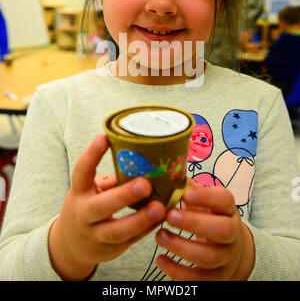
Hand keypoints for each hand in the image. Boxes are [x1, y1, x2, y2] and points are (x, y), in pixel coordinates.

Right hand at [48, 134, 165, 279]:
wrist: (71, 244)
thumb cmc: (88, 205)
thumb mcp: (91, 189)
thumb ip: (113, 178)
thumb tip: (146, 159)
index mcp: (79, 192)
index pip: (81, 172)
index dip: (91, 155)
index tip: (104, 137)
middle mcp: (83, 214)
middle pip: (100, 206)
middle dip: (123, 196)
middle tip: (145, 184)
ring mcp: (95, 235)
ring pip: (116, 231)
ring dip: (140, 220)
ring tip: (159, 207)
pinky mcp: (110, 250)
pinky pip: (130, 241)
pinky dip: (147, 229)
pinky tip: (162, 217)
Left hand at [155, 178, 254, 280]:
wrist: (228, 249)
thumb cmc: (208, 217)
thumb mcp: (204, 201)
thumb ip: (188, 188)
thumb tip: (165, 171)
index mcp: (228, 209)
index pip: (225, 200)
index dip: (206, 196)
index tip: (185, 193)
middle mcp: (232, 233)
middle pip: (222, 230)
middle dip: (194, 223)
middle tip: (169, 216)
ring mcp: (226, 258)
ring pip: (209, 256)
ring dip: (181, 247)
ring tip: (159, 236)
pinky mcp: (216, 279)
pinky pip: (200, 280)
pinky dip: (178, 272)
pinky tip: (160, 260)